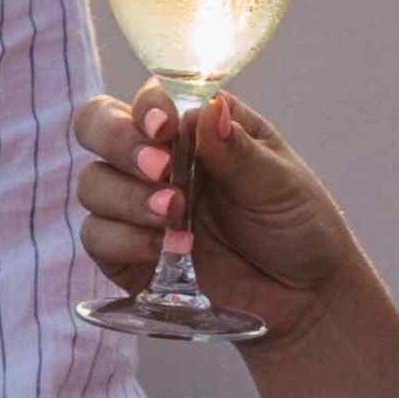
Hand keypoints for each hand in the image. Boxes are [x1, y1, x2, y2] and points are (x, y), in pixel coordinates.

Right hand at [76, 85, 362, 339]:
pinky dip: (125, 241)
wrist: (305, 297)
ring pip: (93, 184)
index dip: (146, 108)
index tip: (165, 129)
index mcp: (196, 129)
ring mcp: (139, 206)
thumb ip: (238, 151)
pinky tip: (165, 249)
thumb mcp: (279, 183)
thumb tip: (208, 108)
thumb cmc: (299, 227)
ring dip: (128, 198)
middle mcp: (160, 160)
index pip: (148, 100)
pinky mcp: (129, 253)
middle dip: (119, 144)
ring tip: (175, 216)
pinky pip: (97, 238)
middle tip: (161, 172)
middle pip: (98, 129)